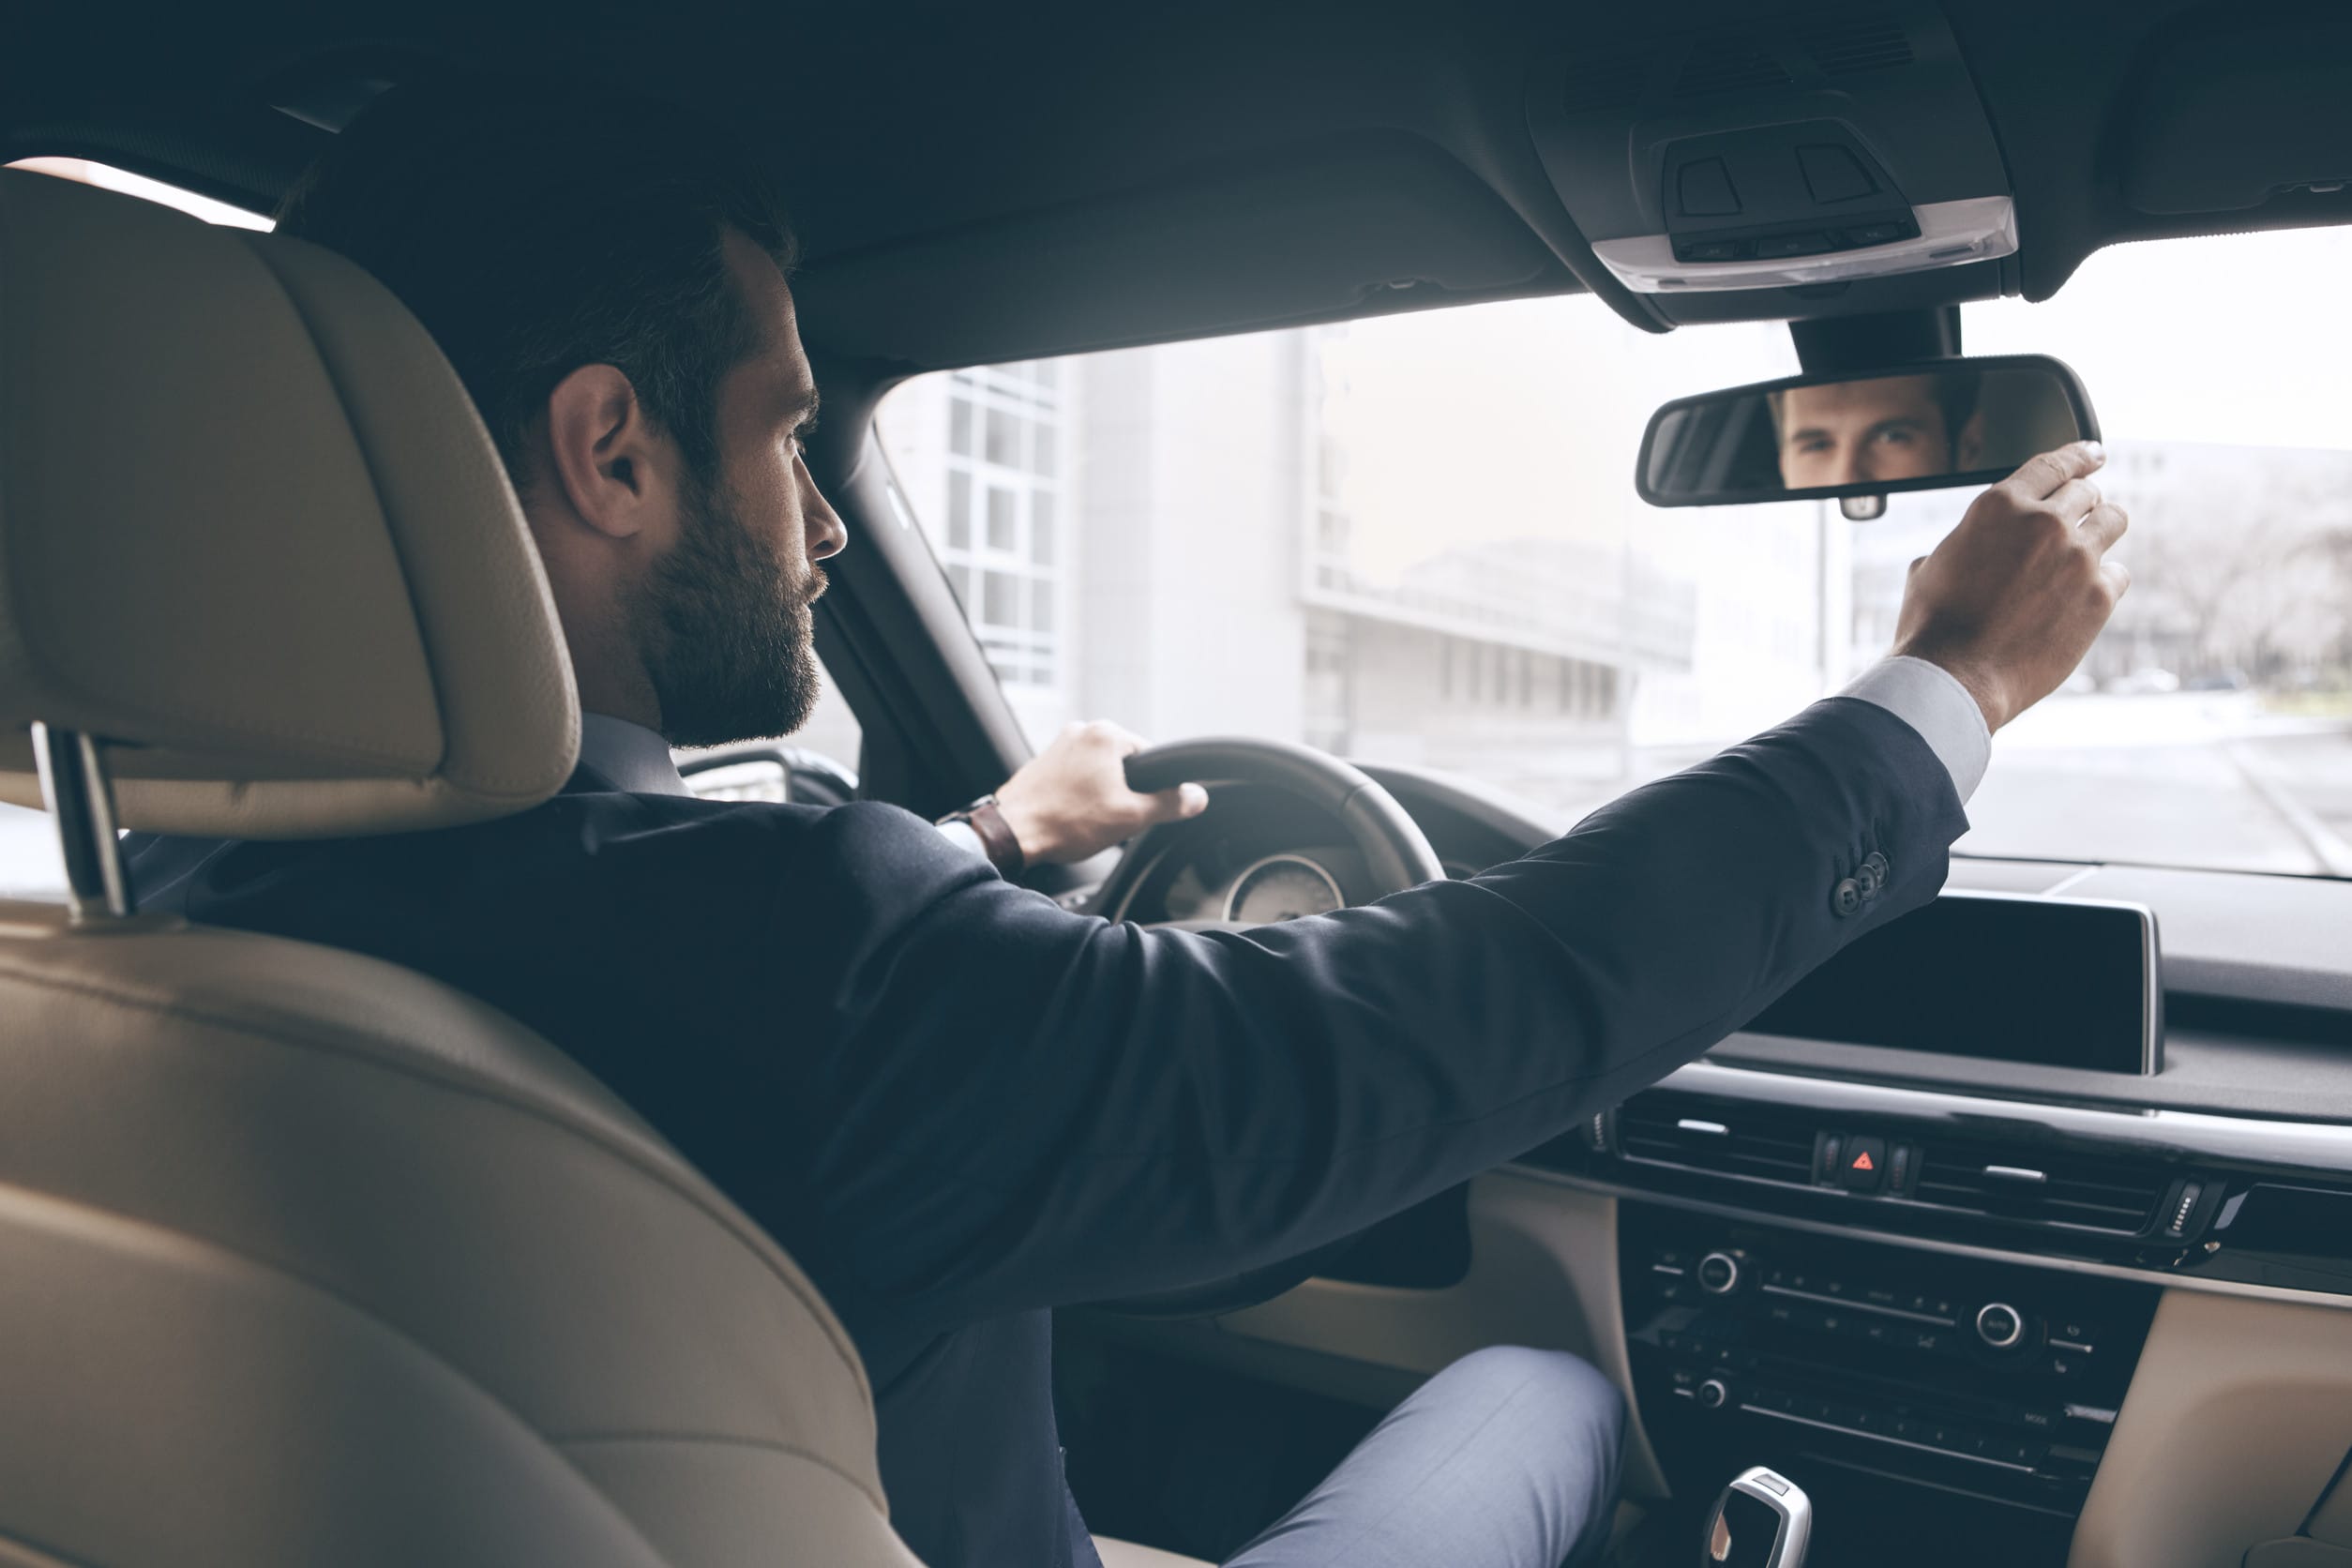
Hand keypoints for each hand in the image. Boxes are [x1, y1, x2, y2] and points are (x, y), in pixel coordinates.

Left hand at [992, 720, 1208, 865]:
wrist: (1013, 833)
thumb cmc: (1066, 823)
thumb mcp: (1130, 817)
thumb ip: (1170, 804)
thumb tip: (1197, 797)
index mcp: (1106, 734)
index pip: (1151, 757)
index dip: (1151, 789)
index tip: (1137, 809)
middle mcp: (1082, 730)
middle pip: (1124, 764)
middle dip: (1123, 792)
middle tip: (1110, 818)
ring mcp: (1059, 743)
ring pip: (1100, 771)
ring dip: (1101, 794)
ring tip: (1087, 819)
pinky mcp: (1044, 760)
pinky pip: (1076, 776)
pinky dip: (1080, 795)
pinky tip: (1071, 816)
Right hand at [1890, 440, 2129, 731]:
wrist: (1955, 679)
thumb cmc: (1933, 627)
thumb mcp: (1930, 568)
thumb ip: (1965, 544)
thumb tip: (1974, 549)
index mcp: (1999, 505)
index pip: (2053, 464)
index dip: (2079, 455)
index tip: (2094, 454)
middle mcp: (2044, 522)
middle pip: (2086, 492)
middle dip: (2083, 501)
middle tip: (2081, 514)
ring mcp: (2078, 557)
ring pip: (2113, 521)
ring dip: (2102, 529)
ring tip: (2092, 547)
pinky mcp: (2100, 596)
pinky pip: (2118, 574)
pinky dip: (2104, 581)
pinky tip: (2083, 597)